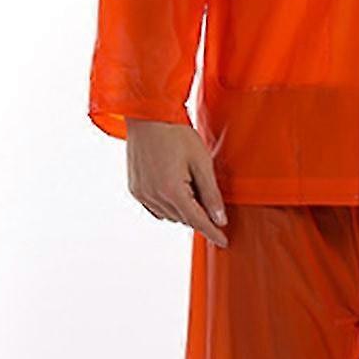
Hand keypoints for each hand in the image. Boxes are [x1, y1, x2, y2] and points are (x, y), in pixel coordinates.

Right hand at [124, 119, 228, 246]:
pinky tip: (176, 191)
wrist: (148, 116)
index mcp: (172, 190)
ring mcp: (142, 194)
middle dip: (200, 216)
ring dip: (184, 210)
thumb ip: (211, 194)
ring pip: (170, 215)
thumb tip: (220, 219)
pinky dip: (169, 207)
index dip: (213, 232)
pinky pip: (156, 209)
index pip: (198, 221)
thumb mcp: (201, 162)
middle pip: (184, 219)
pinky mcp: (135, 189)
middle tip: (211, 202)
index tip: (223, 242)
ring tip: (190, 185)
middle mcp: (154, 196)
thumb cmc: (176, 133)